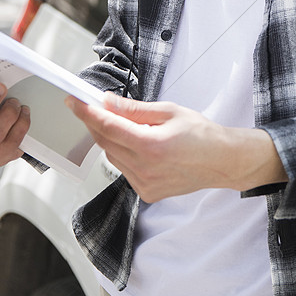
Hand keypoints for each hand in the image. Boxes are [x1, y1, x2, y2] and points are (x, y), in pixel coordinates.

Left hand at [66, 94, 285, 203]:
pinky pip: (125, 170)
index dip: (87, 112)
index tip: (73, 101)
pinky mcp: (147, 193)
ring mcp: (144, 184)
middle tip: (96, 107)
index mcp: (150, 145)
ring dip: (113, 140)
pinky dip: (125, 156)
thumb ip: (135, 109)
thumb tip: (108, 102)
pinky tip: (142, 147)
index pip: (107, 126)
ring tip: (131, 128)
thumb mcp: (170, 111)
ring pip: (113, 157)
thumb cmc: (201, 134)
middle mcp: (144, 168)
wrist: (222, 161)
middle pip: (105, 142)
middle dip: (98, 123)